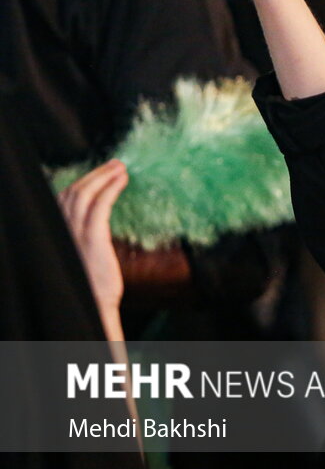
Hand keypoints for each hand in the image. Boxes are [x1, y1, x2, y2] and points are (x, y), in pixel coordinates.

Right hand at [57, 160, 128, 315]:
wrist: (93, 304)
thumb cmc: (92, 284)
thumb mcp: (82, 254)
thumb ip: (83, 235)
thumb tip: (96, 220)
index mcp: (58, 232)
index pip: (64, 198)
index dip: (83, 182)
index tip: (100, 172)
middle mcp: (60, 229)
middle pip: (74, 191)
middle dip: (95, 174)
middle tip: (115, 164)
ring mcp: (74, 232)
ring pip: (85, 194)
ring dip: (104, 176)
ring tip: (121, 168)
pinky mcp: (91, 237)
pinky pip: (100, 205)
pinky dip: (110, 188)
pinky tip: (122, 181)